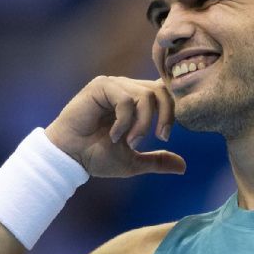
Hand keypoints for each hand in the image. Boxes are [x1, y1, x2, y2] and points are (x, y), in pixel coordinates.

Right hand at [45, 76, 185, 177]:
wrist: (70, 158)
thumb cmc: (97, 157)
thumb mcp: (134, 162)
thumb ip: (158, 161)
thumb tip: (183, 168)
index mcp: (137, 101)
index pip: (165, 94)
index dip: (172, 111)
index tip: (164, 137)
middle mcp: (126, 88)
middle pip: (161, 90)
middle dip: (166, 116)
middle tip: (160, 138)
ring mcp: (114, 85)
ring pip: (145, 96)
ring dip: (142, 124)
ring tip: (130, 142)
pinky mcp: (100, 87)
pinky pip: (126, 100)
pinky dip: (125, 121)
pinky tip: (114, 135)